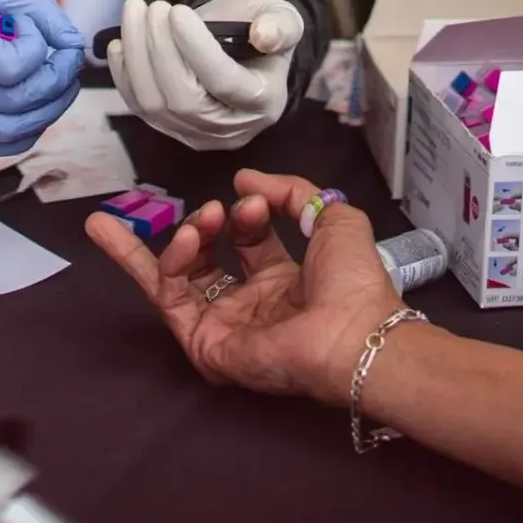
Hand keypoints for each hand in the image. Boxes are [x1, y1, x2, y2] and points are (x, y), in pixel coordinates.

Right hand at [0, 0, 84, 156]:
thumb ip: (37, 10)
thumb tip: (74, 45)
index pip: (10, 67)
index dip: (37, 50)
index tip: (32, 31)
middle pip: (12, 108)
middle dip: (54, 88)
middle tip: (63, 65)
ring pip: (3, 137)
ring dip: (42, 116)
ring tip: (53, 88)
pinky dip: (17, 134)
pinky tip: (28, 109)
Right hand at [86, 170, 403, 404]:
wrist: (352, 333)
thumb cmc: (351, 282)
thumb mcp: (334, 218)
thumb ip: (291, 191)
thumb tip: (244, 179)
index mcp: (282, 282)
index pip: (245, 243)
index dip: (244, 216)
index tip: (255, 202)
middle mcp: (249, 304)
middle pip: (203, 263)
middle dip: (197, 227)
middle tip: (212, 208)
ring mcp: (223, 326)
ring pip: (176, 281)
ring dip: (178, 242)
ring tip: (199, 223)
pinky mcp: (204, 343)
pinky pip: (171, 300)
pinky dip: (170, 263)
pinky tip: (187, 238)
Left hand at [106, 0, 301, 150]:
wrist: (244, 48)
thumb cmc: (262, 29)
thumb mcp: (282, 19)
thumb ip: (280, 26)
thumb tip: (265, 35)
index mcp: (264, 102)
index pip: (225, 83)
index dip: (196, 48)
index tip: (177, 11)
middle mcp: (230, 128)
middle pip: (184, 100)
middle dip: (160, 50)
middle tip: (153, 7)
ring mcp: (195, 133)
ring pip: (154, 105)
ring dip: (137, 56)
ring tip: (135, 12)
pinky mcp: (168, 129)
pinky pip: (138, 107)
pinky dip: (123, 74)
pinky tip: (119, 42)